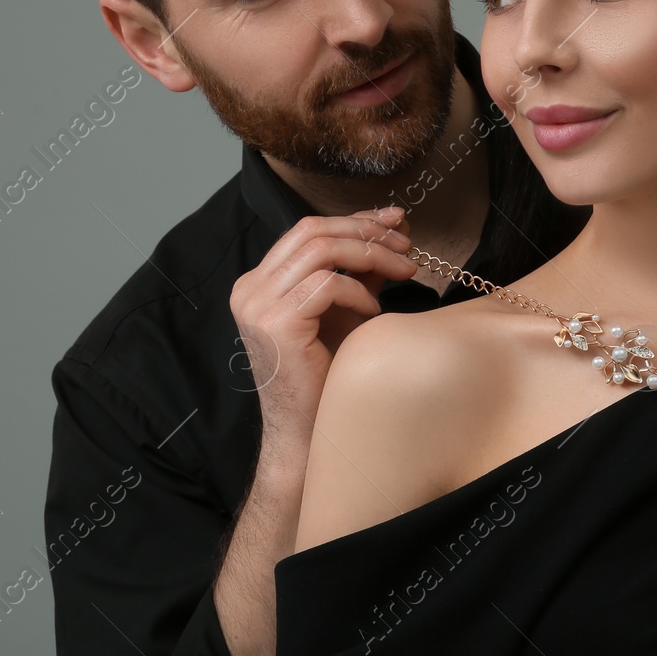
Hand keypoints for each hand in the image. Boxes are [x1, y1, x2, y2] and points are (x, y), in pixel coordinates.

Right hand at [228, 207, 416, 465]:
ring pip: (321, 249)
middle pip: (312, 230)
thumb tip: (392, 224)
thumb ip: (362, 269)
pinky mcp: (275, 324)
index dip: (354, 221)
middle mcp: (250, 289)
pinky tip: (372, 312)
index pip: (307, 230)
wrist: (307, 434)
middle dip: (366, 232)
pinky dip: (357, 291)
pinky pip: (325, 284)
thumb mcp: (347, 308)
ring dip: (370, 254)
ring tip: (402, 271)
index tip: (394, 221)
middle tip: (407, 245)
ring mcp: (257, 305)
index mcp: (259, 282)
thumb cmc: (327, 376)